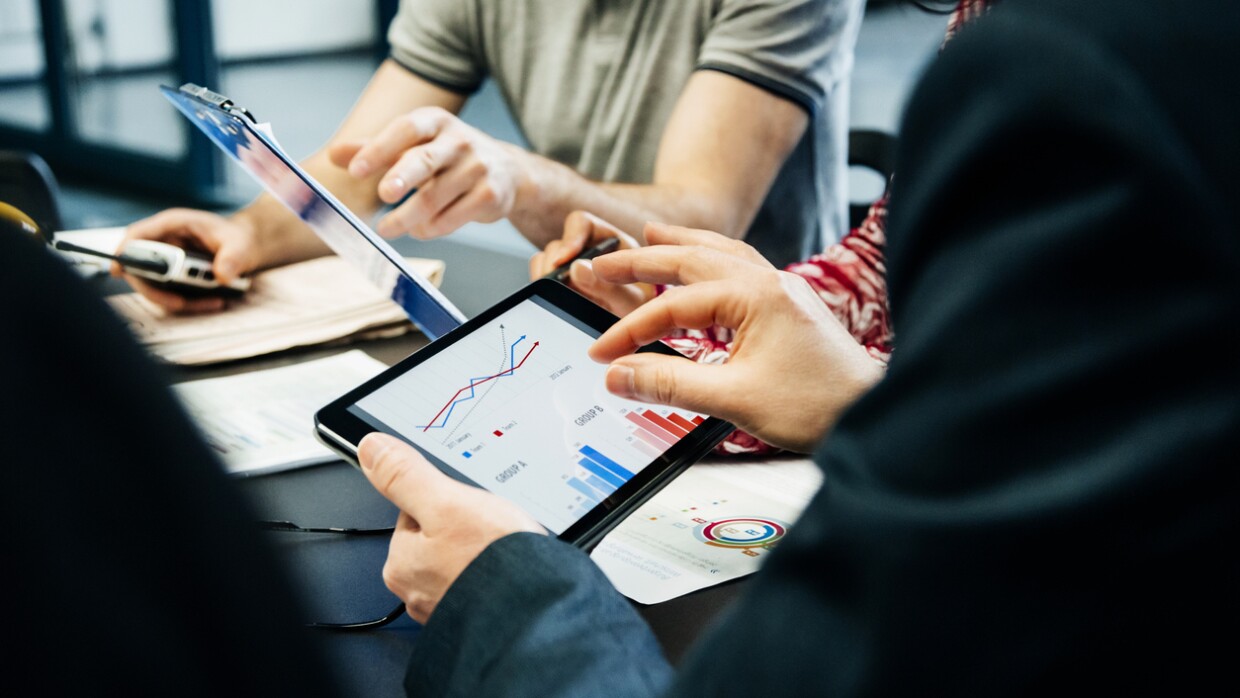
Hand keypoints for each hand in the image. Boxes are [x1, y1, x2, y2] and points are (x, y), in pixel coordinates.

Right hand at [112, 208, 260, 312]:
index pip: (139, 234)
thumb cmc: (239, 239)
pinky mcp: (174, 278)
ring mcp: (167, 261)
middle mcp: (165, 242)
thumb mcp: (240, 245)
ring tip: (211, 302)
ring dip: (175, 299)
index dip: (124, 251)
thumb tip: (222, 276)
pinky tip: (212, 302)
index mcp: (173, 224)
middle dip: (154, 288)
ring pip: (154, 285)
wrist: (247, 247)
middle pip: (139, 266)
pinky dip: (188, 302)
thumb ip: (233, 258)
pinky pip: (170, 294)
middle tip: (178, 302)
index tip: (118, 269)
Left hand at [330, 107, 526, 239]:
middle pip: (424, 160)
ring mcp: (477, 168)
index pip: (405, 130)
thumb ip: (376, 148)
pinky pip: (452, 218)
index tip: (354, 169)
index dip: (379, 148)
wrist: (507, 172)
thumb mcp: (415, 144)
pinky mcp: (489, 195)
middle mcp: (459, 141)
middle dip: (402, 177)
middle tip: (384, 194)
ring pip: (434, 198)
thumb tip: (334, 154)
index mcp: (436, 122)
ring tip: (387, 229)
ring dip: (406, 218)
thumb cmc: (448, 156)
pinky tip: (419, 229)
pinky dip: (430, 228)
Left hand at [357, 432, 544, 623]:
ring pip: (463, 558)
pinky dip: (496, 573)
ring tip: (504, 549)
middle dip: (466, 527)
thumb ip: (406, 475)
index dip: (445, 500)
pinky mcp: (477, 613)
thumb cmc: (491, 564)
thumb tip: (372, 448)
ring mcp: (448, 605)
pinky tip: (511, 568)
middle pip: (439, 536)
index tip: (465, 505)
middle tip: (490, 528)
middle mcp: (417, 591)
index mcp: (401, 563)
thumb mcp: (446, 502)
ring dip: (483, 551)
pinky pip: (483, 581)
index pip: (415, 511)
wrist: (539, 609)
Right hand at [528, 212, 648, 315]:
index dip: (569, 238)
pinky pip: (540, 281)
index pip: (582, 224)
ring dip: (546, 281)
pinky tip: (555, 305)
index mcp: (611, 242)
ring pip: (544, 262)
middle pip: (557, 246)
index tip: (561, 261)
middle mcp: (588, 250)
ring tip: (558, 300)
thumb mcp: (634, 302)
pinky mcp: (559, 285)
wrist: (637, 331)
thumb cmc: (644, 311)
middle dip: (552, 268)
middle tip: (554, 290)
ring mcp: (571, 267)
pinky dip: (543, 291)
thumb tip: (576, 268)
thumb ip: (611, 288)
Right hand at [588, 242, 882, 452]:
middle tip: (601, 263)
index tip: (601, 355)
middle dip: (642, 259)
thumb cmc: (817, 406)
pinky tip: (707, 263)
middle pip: (693, 257)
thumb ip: (670, 384)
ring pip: (722, 251)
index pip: (673, 306)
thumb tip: (618, 376)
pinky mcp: (791, 305)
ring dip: (682, 243)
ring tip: (651, 233)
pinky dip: (713, 256)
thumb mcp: (735, 399)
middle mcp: (769, 282)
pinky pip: (743, 265)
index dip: (630, 331)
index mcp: (755, 296)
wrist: (872, 412)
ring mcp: (783, 290)